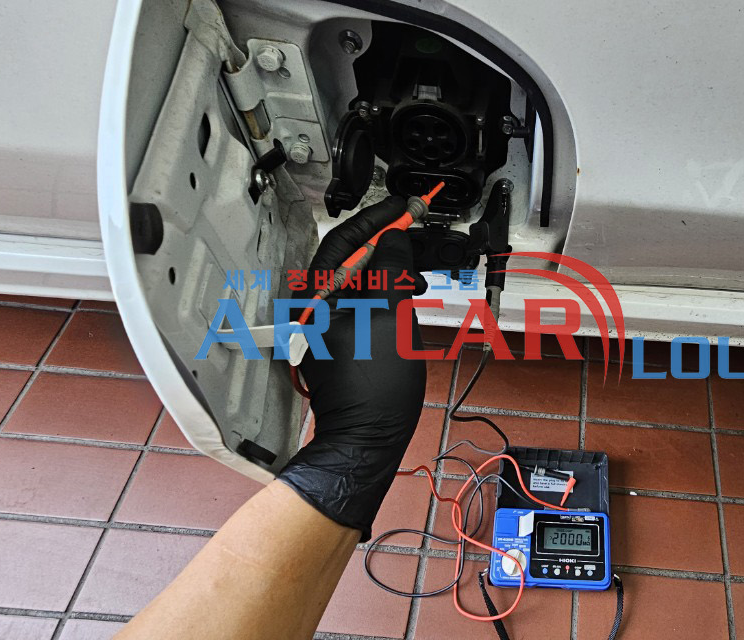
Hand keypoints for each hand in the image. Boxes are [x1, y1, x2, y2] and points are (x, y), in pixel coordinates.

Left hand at [278, 197, 427, 540]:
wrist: (365, 440)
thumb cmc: (375, 387)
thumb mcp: (390, 318)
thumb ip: (392, 271)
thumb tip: (395, 238)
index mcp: (317, 297)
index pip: (347, 239)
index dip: (381, 218)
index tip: (410, 206)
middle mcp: (316, 307)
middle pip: (356, 258)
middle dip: (395, 243)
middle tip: (427, 233)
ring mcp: (328, 325)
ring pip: (365, 280)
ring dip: (398, 268)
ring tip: (428, 267)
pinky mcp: (343, 340)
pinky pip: (368, 303)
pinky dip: (392, 292)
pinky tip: (414, 293)